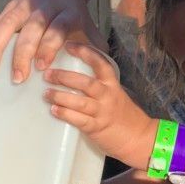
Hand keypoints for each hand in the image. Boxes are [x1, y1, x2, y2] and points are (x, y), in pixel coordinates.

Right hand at [0, 0, 103, 82]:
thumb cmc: (75, 17)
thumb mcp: (89, 29)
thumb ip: (94, 51)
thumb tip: (96, 77)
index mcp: (68, 12)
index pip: (57, 28)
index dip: (49, 46)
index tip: (41, 67)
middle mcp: (46, 6)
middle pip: (32, 27)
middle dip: (23, 53)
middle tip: (18, 78)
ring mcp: (26, 3)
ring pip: (9, 23)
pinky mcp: (11, 4)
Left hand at [45, 44, 156, 168]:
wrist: (138, 138)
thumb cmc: (124, 116)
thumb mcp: (115, 95)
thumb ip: (100, 86)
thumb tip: (72, 77)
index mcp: (112, 85)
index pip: (100, 63)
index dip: (85, 53)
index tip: (69, 45)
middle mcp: (108, 96)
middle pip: (85, 83)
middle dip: (65, 77)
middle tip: (47, 74)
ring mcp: (102, 112)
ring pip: (79, 102)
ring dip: (60, 96)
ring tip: (46, 93)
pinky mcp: (97, 128)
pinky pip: (79, 120)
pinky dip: (65, 114)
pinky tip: (54, 110)